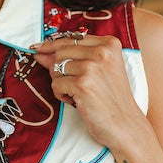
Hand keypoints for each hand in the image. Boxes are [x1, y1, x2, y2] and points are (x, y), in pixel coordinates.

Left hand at [32, 35, 146, 152]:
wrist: (125, 124)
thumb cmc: (111, 99)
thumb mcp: (97, 71)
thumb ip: (71, 57)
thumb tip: (41, 52)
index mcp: (109, 44)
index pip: (71, 38)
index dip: (51, 45)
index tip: (38, 48)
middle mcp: (102, 52)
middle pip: (60, 52)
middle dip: (59, 70)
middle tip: (73, 84)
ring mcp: (92, 68)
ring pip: (56, 68)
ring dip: (61, 84)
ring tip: (78, 93)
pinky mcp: (83, 85)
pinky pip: (56, 85)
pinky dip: (62, 96)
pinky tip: (77, 101)